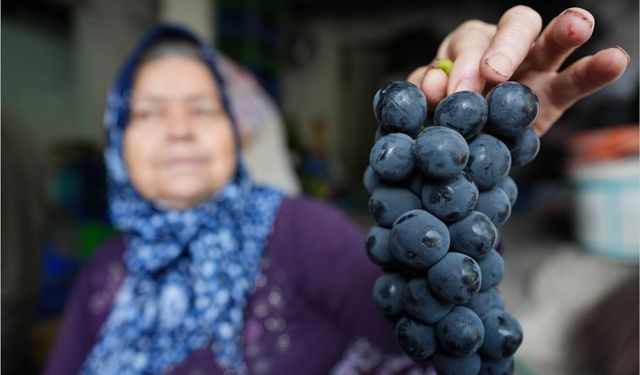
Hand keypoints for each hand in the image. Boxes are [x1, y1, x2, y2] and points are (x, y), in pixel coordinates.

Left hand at [407, 6, 629, 135]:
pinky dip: (596, 70)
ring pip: (552, 41)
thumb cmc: (446, 115)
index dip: (464, 63)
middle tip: (494, 73)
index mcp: (470, 46)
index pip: (471, 40)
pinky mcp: (556, 95)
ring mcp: (536, 68)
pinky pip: (577, 80)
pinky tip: (615, 59)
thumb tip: (435, 86)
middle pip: (515, 26)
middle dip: (505, 45)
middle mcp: (506, 48)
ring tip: (578, 26)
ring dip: (564, 32)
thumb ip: (430, 91)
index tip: (455, 93)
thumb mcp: (431, 104)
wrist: (466, 147)